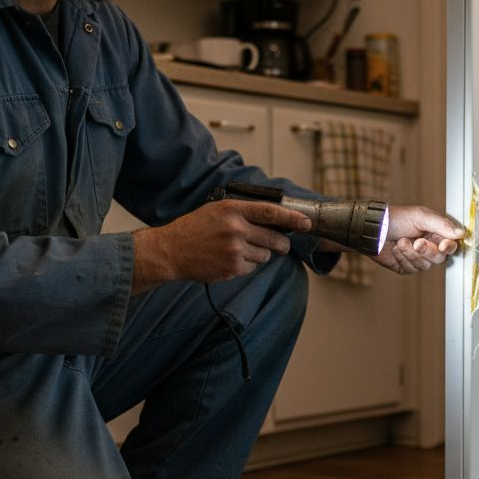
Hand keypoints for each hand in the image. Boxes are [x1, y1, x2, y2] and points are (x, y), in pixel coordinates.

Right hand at [131, 200, 311, 293]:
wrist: (171, 251)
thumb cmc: (195, 229)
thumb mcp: (217, 210)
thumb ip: (243, 213)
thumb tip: (274, 220)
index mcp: (233, 210)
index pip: (271, 212)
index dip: (292, 219)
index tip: (307, 223)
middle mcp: (235, 229)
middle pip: (274, 239)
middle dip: (281, 244)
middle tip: (280, 245)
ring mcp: (235, 250)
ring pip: (264, 256)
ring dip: (259, 255)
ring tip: (238, 250)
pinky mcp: (232, 268)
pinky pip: (252, 269)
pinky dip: (245, 266)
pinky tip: (229, 260)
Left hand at [368, 205, 465, 274]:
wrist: (372, 229)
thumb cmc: (396, 218)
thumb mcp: (420, 216)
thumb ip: (441, 224)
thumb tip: (461, 233)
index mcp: (436, 233)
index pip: (451, 245)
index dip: (449, 247)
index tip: (444, 245)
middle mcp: (429, 247)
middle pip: (439, 258)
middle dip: (427, 251)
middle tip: (417, 242)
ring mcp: (417, 259)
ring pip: (425, 265)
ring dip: (411, 254)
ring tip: (400, 242)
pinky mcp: (406, 267)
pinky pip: (411, 269)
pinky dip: (402, 258)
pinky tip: (395, 249)